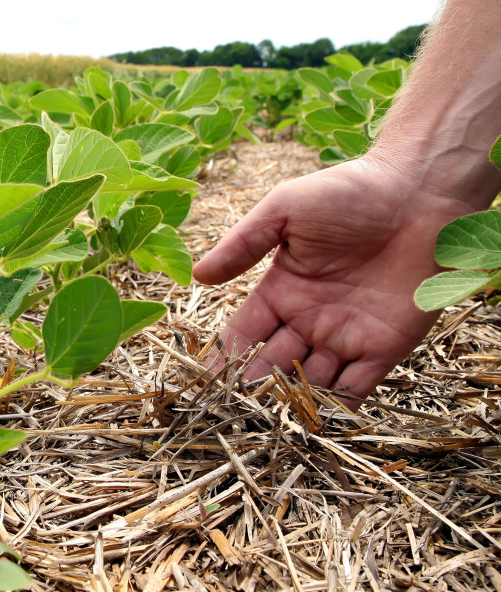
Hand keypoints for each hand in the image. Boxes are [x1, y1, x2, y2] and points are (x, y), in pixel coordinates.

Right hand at [192, 155, 469, 408]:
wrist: (419, 193)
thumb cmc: (348, 192)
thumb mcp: (283, 210)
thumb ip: (242, 245)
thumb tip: (198, 276)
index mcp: (281, 291)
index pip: (245, 334)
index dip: (226, 358)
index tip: (206, 382)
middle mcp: (309, 320)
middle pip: (273, 364)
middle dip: (254, 388)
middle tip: (234, 414)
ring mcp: (346, 336)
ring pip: (310, 382)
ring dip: (291, 403)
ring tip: (269, 425)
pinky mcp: (385, 348)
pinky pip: (357, 387)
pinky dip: (337, 408)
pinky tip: (316, 424)